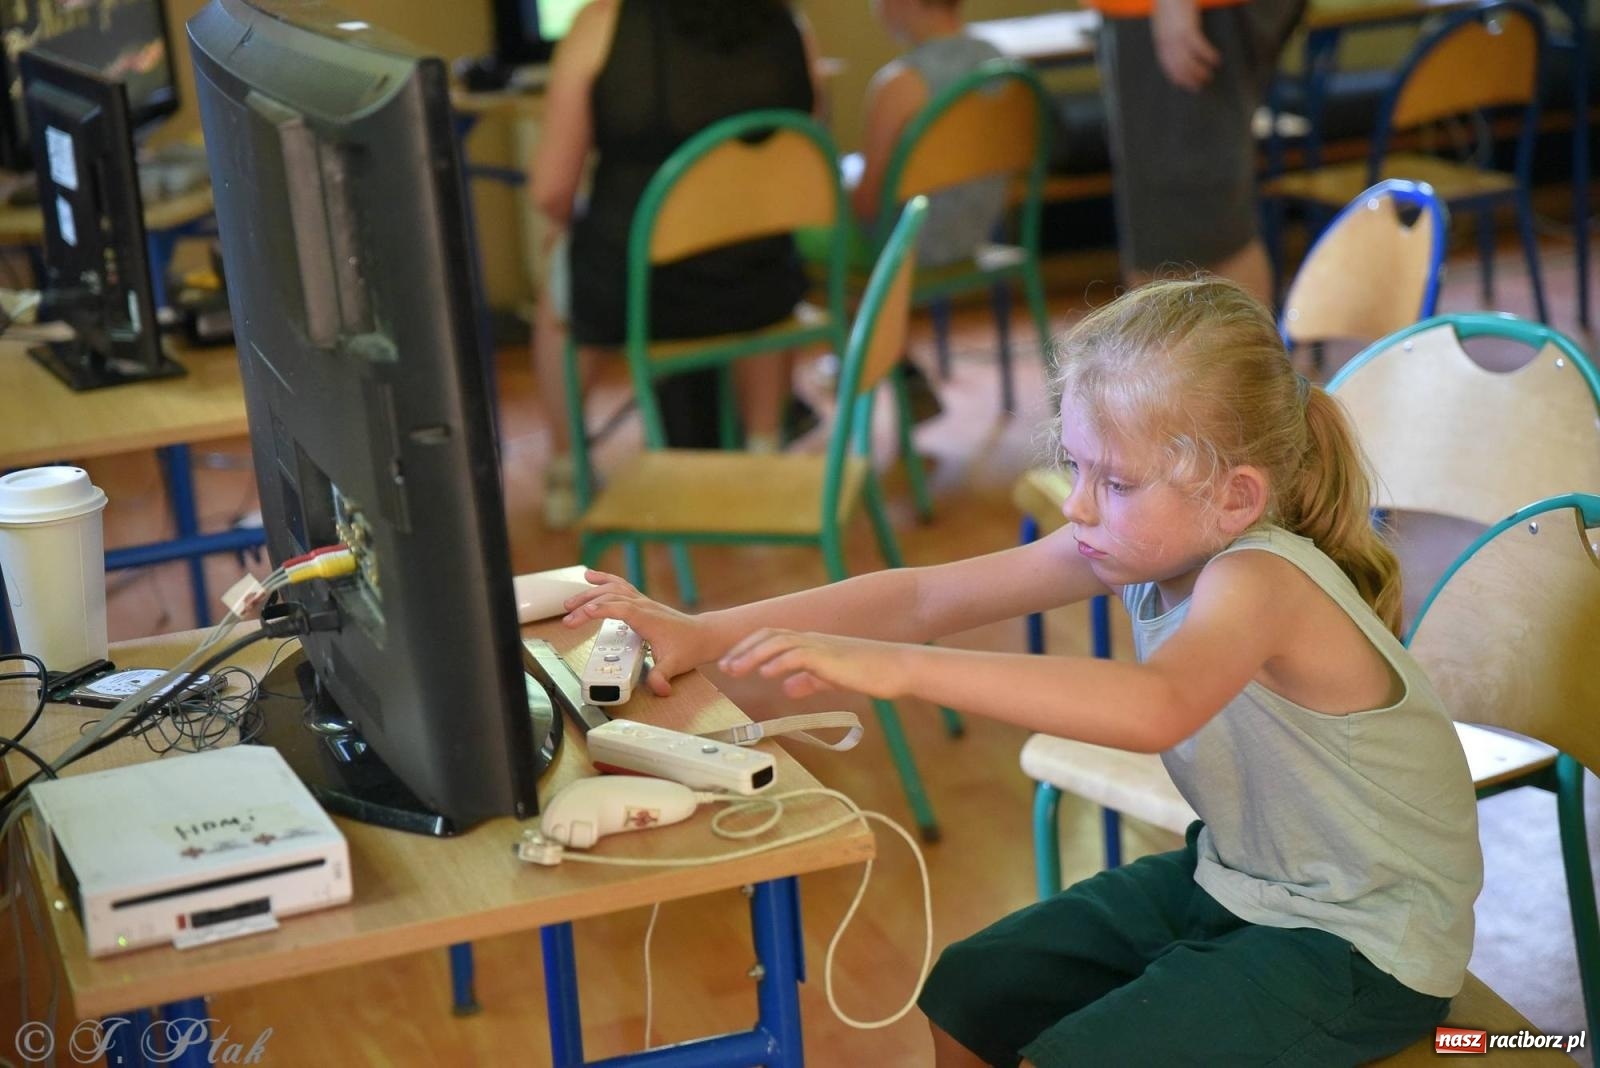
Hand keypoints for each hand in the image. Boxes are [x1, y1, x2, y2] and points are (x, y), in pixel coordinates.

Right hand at [561, 570, 710, 695]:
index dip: (600, 610)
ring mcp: (642, 601)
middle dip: (586, 605)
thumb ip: (662, 677)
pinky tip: (591, 577)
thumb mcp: (675, 665)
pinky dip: (604, 580)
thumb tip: (659, 689)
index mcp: (647, 618)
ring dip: (590, 592)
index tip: (581, 615)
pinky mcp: (641, 602)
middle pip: (610, 597)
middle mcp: (642, 605)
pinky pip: (619, 586)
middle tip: (567, 618)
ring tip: (570, 601)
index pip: (619, 609)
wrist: (703, 635)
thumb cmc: (689, 647)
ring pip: (612, 588)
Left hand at [717, 628, 910, 700]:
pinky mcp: (830, 656)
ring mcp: (821, 646)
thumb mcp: (832, 679)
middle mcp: (812, 639)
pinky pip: (799, 654)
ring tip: (734, 669)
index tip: (731, 663)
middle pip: (769, 636)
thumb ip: (810, 680)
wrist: (898, 667)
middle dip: (743, 650)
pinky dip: (779, 662)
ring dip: (753, 655)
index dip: (748, 649)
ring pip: (778, 642)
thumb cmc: (870, 672)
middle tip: (723, 667)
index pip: (772, 639)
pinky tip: (767, 673)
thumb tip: (788, 687)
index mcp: (812, 643)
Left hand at [1152, 0, 1219, 91]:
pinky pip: (1199, 48)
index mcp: (1160, 41)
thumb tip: (1175, 46)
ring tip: (1209, 76)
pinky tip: (1216, 60)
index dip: (1177, 78)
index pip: (1167, 66)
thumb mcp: (1164, 22)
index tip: (1185, 86)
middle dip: (1189, 80)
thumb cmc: (1170, 2)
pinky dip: (1208, 56)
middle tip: (1200, 86)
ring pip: (1188, 62)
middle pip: (1178, 68)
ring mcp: (1176, 37)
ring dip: (1200, 72)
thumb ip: (1168, 35)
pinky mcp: (1187, 29)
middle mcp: (1166, 43)